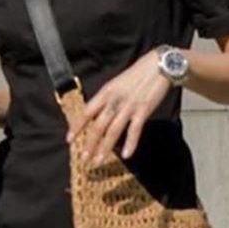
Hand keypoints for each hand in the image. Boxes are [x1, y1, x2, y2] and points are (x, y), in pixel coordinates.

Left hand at [66, 49, 174, 166]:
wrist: (159, 65)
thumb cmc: (137, 75)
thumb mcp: (116, 84)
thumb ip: (107, 99)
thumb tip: (98, 115)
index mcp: (105, 92)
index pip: (86, 112)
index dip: (76, 127)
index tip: (69, 140)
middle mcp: (114, 101)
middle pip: (98, 126)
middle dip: (90, 144)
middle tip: (84, 159)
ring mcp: (129, 107)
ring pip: (113, 131)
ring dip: (105, 148)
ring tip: (98, 161)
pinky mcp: (143, 111)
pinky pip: (134, 130)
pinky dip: (131, 143)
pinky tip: (126, 155)